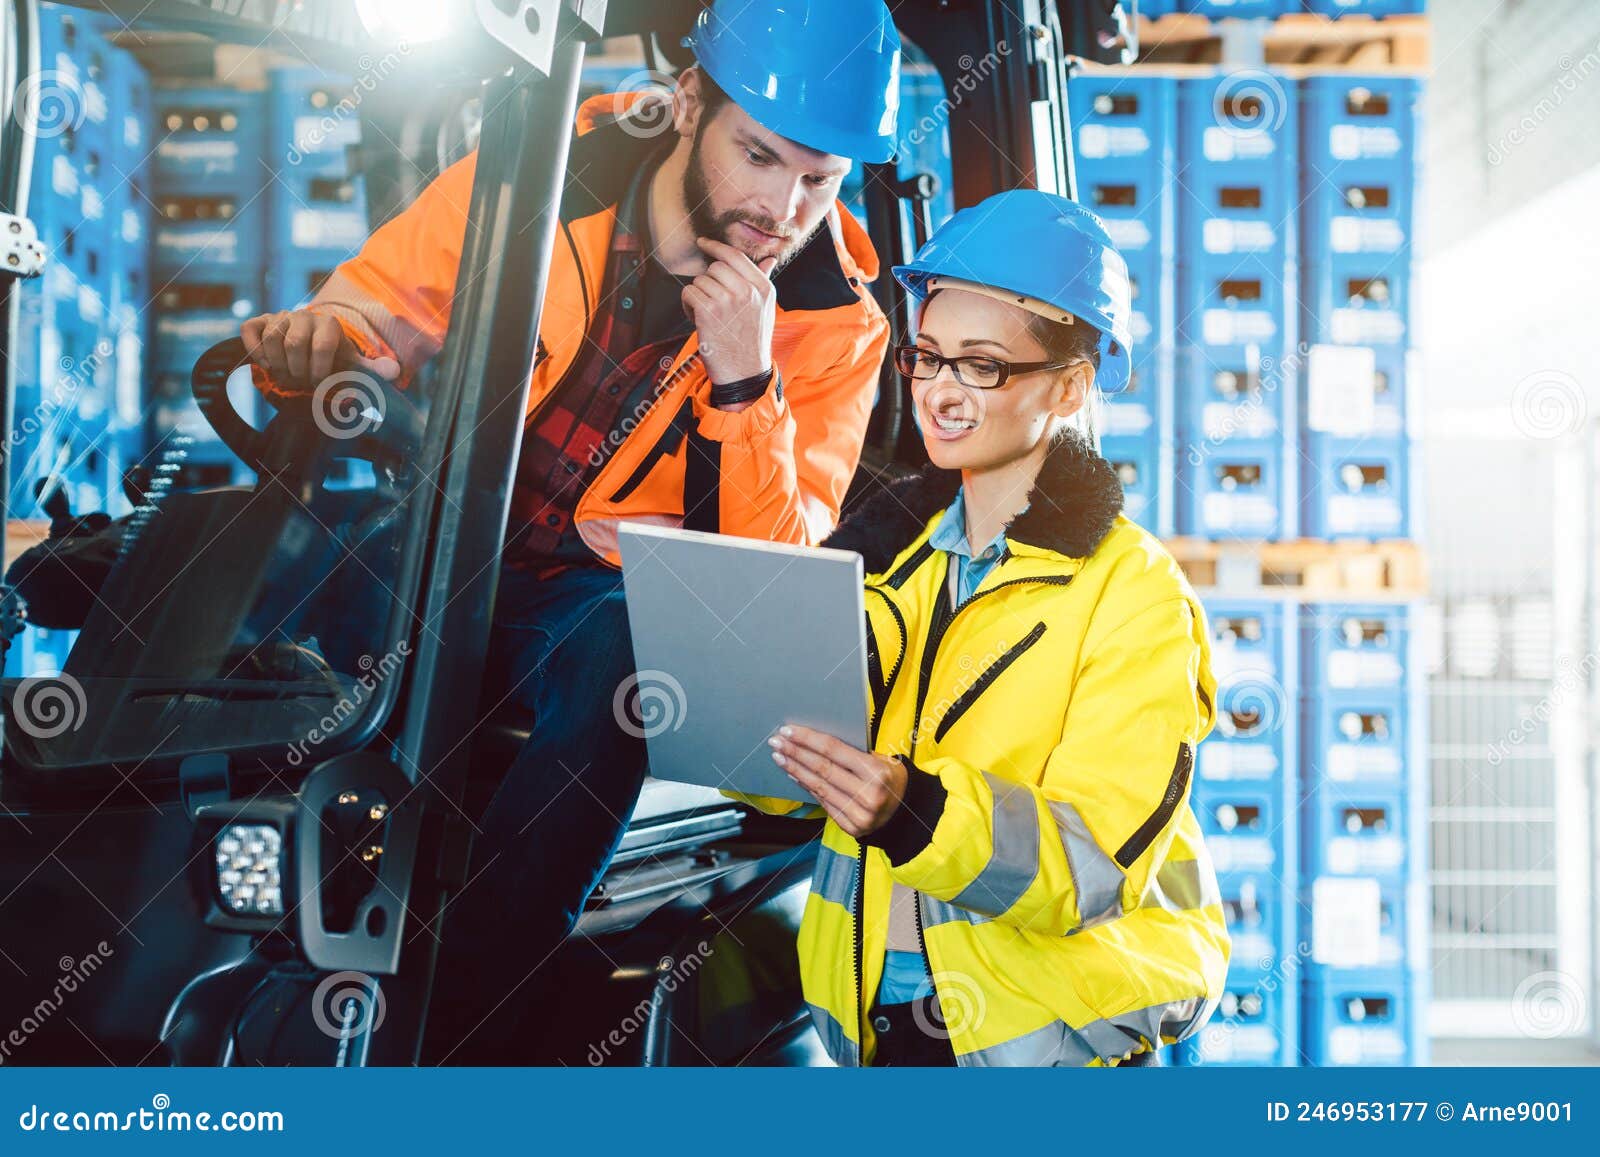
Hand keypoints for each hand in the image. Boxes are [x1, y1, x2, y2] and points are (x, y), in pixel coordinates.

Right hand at [241, 310, 400, 394]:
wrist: (304, 347)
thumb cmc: (330, 360)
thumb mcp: (351, 364)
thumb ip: (371, 369)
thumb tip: (395, 372)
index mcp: (329, 324)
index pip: (323, 347)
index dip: (319, 371)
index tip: (318, 385)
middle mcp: (303, 315)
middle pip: (294, 345)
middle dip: (297, 372)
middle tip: (300, 384)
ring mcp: (279, 317)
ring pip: (272, 340)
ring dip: (277, 366)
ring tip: (285, 377)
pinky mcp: (259, 321)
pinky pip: (250, 331)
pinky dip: (256, 351)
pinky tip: (265, 364)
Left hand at [682, 237, 776, 391]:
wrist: (745, 372)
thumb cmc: (752, 341)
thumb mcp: (765, 309)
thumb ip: (763, 281)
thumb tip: (770, 260)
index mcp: (763, 288)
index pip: (735, 256)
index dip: (716, 247)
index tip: (703, 243)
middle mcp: (747, 291)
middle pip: (715, 267)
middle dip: (708, 281)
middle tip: (712, 301)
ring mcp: (728, 300)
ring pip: (700, 280)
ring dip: (698, 296)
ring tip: (708, 315)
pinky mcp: (709, 312)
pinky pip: (689, 293)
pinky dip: (688, 306)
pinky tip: (698, 320)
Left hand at [769, 725, 907, 838]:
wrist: (906, 813)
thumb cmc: (891, 779)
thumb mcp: (882, 760)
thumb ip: (853, 753)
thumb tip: (814, 742)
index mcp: (877, 772)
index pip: (834, 751)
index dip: (808, 739)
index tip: (788, 731)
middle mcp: (868, 795)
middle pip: (822, 768)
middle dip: (795, 753)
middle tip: (776, 742)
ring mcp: (859, 814)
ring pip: (819, 787)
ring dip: (795, 770)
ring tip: (779, 757)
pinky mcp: (851, 827)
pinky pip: (823, 802)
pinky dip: (806, 787)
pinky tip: (794, 775)